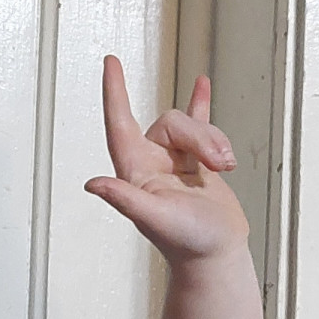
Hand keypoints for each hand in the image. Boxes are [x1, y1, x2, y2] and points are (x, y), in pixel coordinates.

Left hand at [84, 56, 248, 264]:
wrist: (216, 255)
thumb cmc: (187, 244)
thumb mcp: (155, 218)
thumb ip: (126, 199)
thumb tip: (94, 184)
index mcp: (135, 172)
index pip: (119, 123)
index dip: (114, 92)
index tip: (111, 62)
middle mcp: (151, 163)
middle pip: (172, 122)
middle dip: (200, 136)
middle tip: (219, 165)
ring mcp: (174, 161)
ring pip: (192, 126)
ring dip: (214, 141)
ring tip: (225, 168)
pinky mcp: (197, 162)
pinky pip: (200, 124)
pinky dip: (202, 104)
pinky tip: (201, 85)